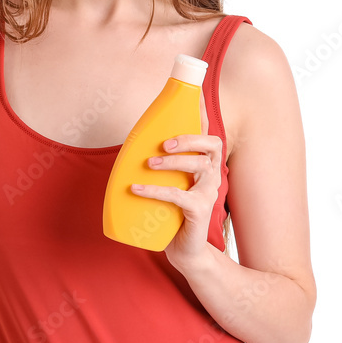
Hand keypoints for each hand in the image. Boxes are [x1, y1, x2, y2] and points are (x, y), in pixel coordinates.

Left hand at [130, 91, 221, 268]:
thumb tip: (129, 144)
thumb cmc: (172, 212)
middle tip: (164, 144)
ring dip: (173, 162)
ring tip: (149, 165)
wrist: (184, 250)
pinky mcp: (200, 211)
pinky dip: (155, 191)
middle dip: (189, 138)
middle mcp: (212, 174)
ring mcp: (209, 192)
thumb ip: (157, 164)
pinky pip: (179, 196)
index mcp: (204, 163)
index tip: (195, 91)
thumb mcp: (166, 182)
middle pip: (211, 144)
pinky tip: (136, 190)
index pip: (206, 132)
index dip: (202, 111)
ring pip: (200, 166)